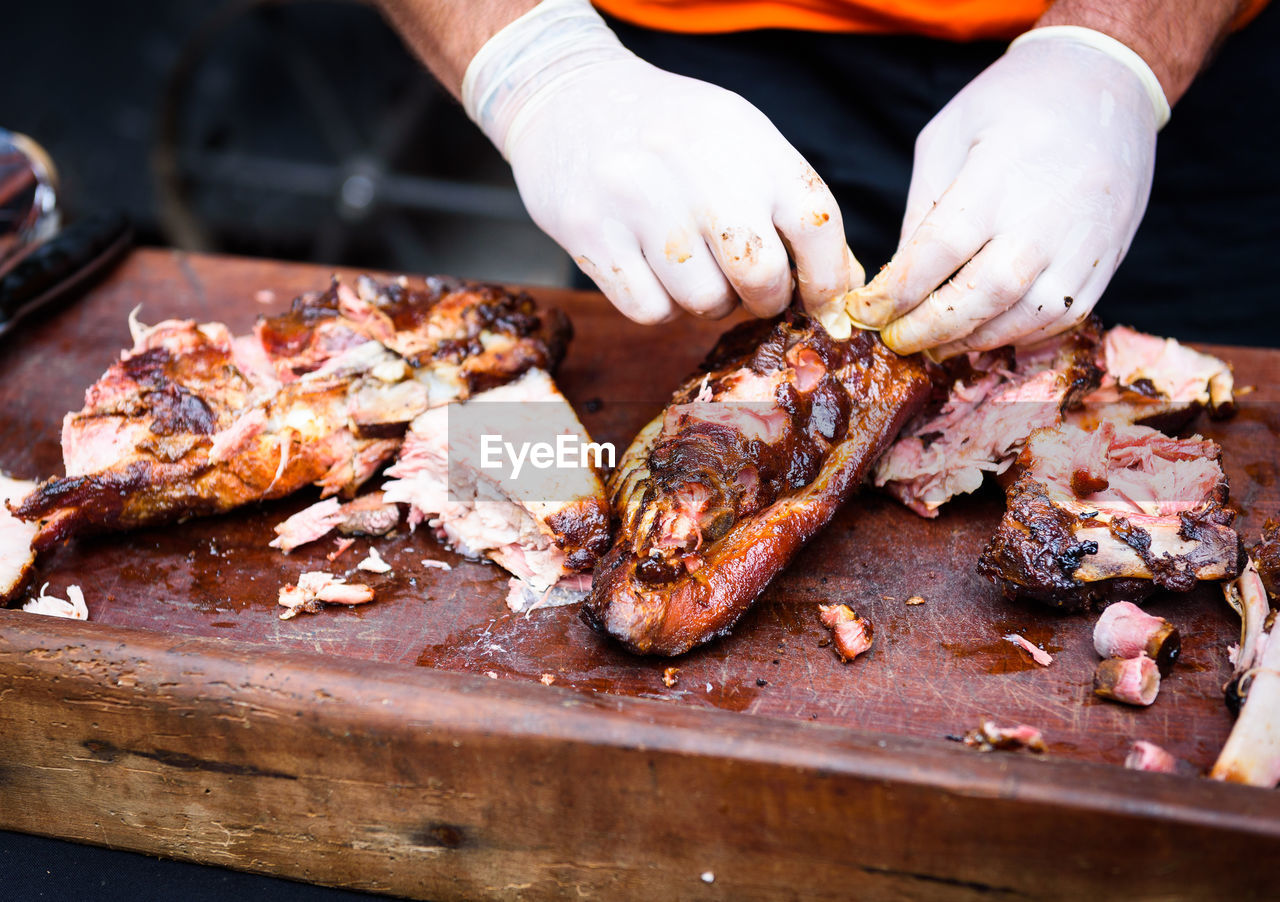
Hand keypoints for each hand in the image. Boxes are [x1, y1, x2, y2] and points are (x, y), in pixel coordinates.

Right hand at [462, 0, 860, 324]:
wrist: (571, 95)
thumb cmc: (672, 131)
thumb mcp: (741, 142)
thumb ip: (790, 208)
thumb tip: (840, 291)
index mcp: (748, 143)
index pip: (816, 223)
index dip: (828, 277)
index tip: (822, 299)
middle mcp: (696, 169)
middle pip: (761, 275)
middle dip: (764, 299)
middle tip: (752, 291)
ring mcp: (639, 202)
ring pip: (702, 302)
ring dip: (707, 304)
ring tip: (693, 269)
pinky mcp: (591, 233)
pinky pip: (649, 311)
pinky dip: (660, 307)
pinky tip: (653, 273)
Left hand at [847, 28, 1163, 356]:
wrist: (1106, 80)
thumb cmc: (1014, 103)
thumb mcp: (949, 134)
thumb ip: (923, 206)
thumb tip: (898, 277)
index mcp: (998, 176)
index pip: (939, 252)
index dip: (898, 293)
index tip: (866, 312)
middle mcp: (1047, 215)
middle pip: (985, 294)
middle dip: (932, 329)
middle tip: (897, 340)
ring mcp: (1085, 241)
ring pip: (1029, 317)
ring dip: (976, 341)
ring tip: (937, 346)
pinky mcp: (1108, 257)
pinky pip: (1067, 317)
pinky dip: (1023, 337)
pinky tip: (988, 335)